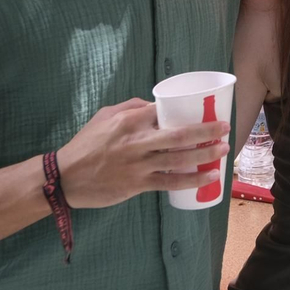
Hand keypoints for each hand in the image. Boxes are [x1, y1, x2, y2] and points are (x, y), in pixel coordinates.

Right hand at [56, 98, 229, 209]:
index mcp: (129, 120)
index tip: (204, 111)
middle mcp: (137, 140)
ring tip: (224, 150)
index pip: (165, 109)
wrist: (64, 178)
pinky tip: (208, 176)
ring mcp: (139, 164)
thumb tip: (155, 105)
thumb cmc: (85, 145)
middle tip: (225, 128)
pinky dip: (192, 180)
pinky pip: (171, 182)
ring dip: (206, 154)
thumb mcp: (104, 116)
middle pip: (181, 134)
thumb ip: (130, 107)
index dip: (187, 111)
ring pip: (180, 158)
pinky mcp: (138, 185)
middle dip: (208, 130)